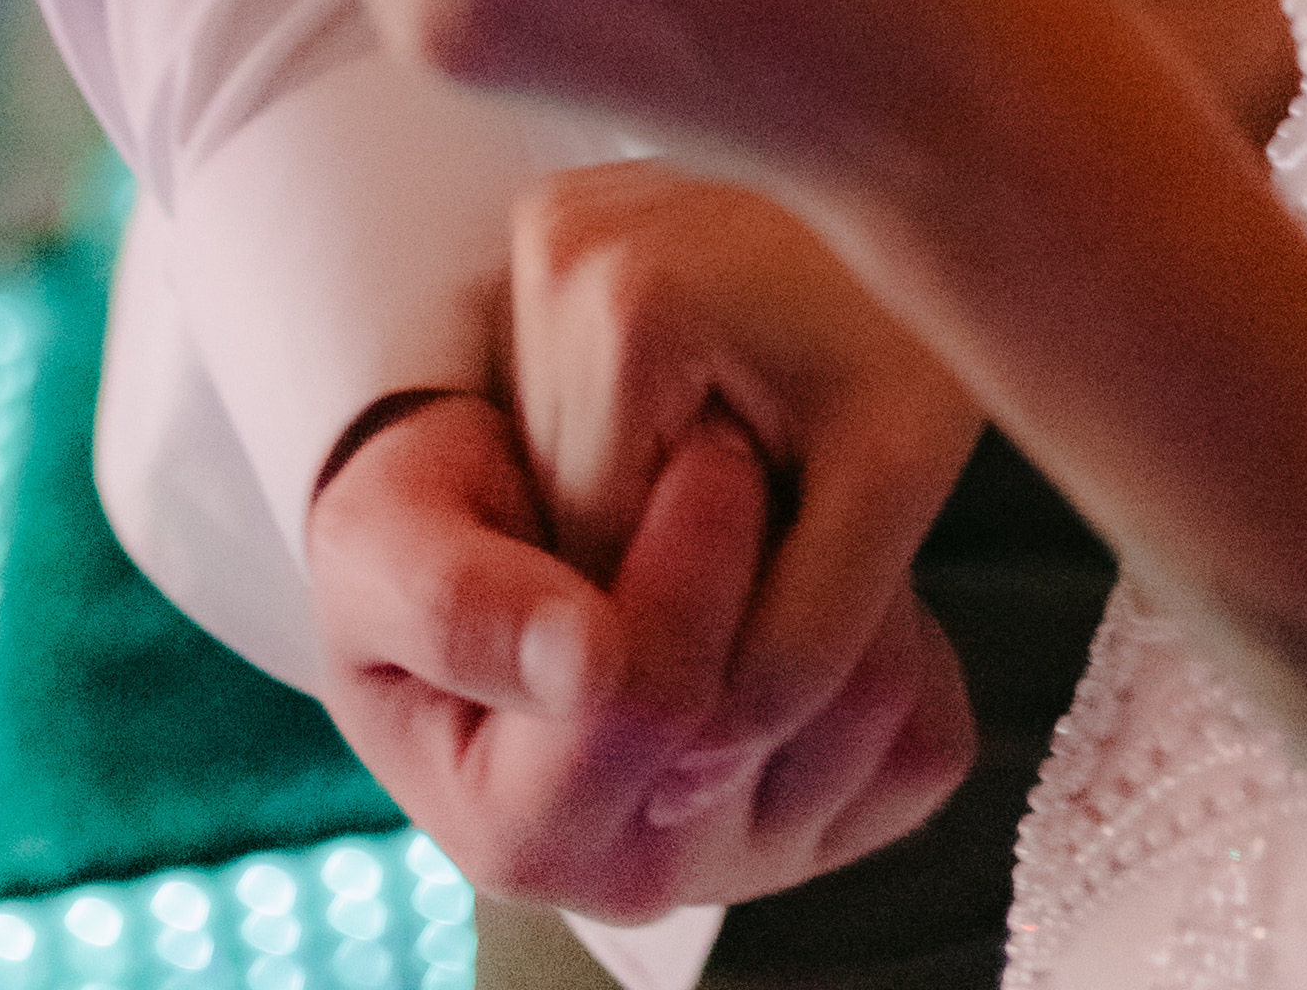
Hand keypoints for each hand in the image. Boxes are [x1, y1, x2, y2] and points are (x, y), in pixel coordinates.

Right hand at [303, 349, 970, 921]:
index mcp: (517, 830)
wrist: (506, 534)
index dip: (679, 560)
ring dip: (837, 568)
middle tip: (736, 437)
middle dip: (767, 544)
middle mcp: (642, 871)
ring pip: (866, 710)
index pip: (643, 699)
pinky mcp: (844, 820)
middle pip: (769, 708)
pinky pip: (926, 734)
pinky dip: (895, 625)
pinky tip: (809, 559)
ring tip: (766, 491)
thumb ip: (452, 604)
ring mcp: (750, 858)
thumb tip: (582, 661)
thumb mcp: (380, 544)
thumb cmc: (428, 536)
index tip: (695, 435)